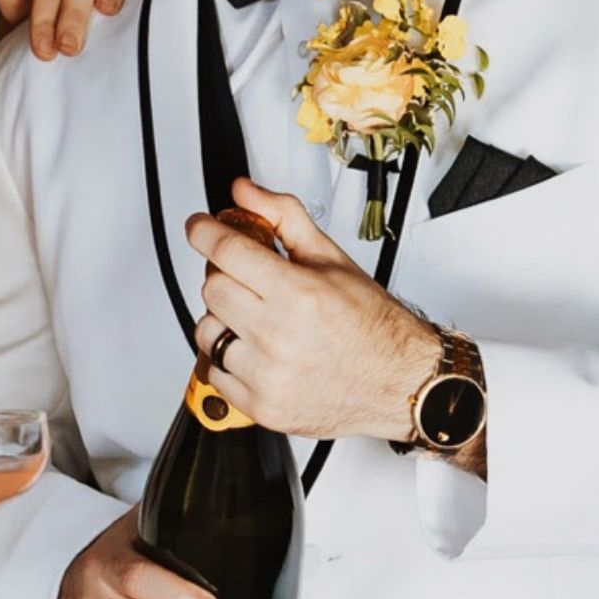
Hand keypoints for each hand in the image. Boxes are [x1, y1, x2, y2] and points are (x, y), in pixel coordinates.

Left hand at [188, 180, 438, 445]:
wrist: (398, 381)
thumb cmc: (372, 325)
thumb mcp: (332, 260)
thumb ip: (284, 219)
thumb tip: (247, 193)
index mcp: (299, 294)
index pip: (227, 251)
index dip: (205, 232)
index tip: (200, 228)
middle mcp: (279, 335)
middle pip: (213, 289)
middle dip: (226, 277)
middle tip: (250, 280)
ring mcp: (267, 374)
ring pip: (207, 332)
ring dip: (225, 321)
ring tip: (258, 321)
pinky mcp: (260, 405)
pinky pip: (215, 372)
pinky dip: (230, 360)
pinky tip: (259, 352)